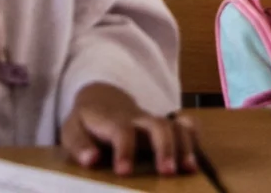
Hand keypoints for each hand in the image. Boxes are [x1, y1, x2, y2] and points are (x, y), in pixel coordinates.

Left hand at [60, 83, 197, 176]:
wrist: (102, 99)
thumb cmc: (87, 122)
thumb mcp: (73, 130)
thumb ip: (79, 145)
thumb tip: (91, 160)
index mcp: (113, 120)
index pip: (121, 130)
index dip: (124, 149)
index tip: (124, 172)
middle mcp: (138, 119)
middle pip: (157, 125)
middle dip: (165, 147)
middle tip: (168, 172)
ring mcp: (154, 121)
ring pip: (175, 126)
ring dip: (184, 146)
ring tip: (189, 169)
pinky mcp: (165, 125)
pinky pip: (185, 124)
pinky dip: (194, 136)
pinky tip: (197, 156)